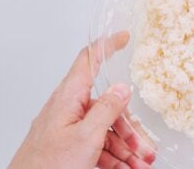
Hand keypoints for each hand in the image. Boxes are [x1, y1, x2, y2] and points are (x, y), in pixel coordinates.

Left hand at [9, 32, 155, 168]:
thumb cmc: (48, 167)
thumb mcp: (86, 136)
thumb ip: (106, 109)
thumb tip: (122, 88)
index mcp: (69, 97)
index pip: (88, 60)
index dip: (106, 46)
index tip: (123, 37)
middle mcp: (69, 109)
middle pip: (107, 107)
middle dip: (130, 129)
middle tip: (145, 148)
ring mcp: (70, 129)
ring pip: (106, 130)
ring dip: (126, 148)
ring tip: (140, 164)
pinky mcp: (70, 146)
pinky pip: (98, 145)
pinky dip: (114, 157)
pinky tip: (127, 168)